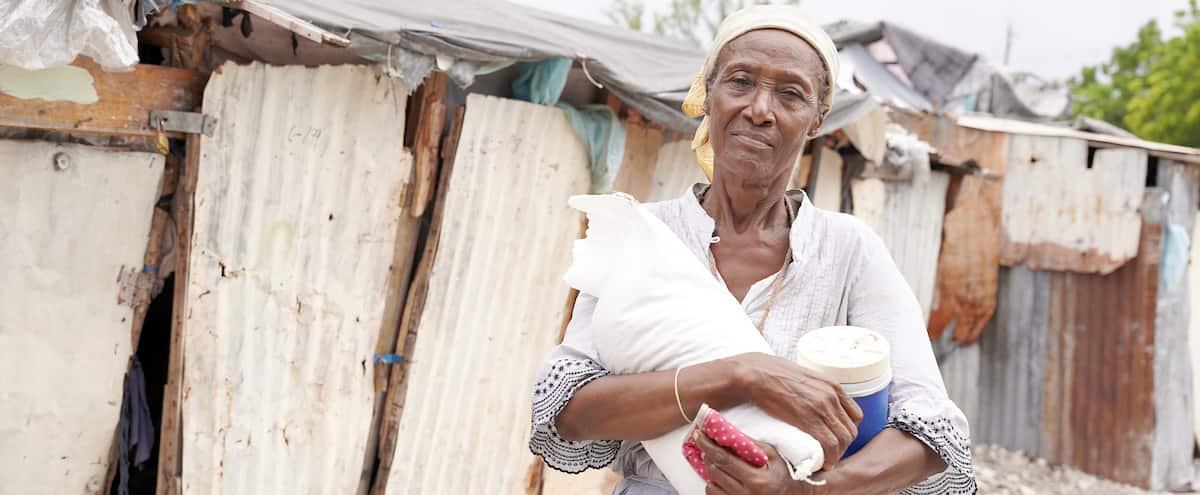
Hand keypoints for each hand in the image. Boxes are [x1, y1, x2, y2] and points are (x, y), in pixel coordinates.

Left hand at [696, 430, 824, 494]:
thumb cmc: (785, 473)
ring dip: (710, 472)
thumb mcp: (773, 455)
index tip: (698, 434)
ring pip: (711, 487)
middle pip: (714, 473)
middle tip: (707, 445)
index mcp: (757, 480)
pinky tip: (723, 478)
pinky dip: (714, 485)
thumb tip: (726, 430)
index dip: (707, 445)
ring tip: (718, 464)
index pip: (723, 460)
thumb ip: (750, 444)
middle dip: (707, 456)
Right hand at [730, 352, 862, 467]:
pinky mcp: (810, 419)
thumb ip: (813, 388)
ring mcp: (823, 407)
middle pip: (851, 429)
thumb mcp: (801, 376)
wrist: (755, 373)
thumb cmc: (771, 373)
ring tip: (825, 460)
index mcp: (831, 385)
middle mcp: (832, 395)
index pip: (855, 414)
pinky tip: (824, 463)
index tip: (836, 438)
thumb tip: (810, 400)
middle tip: (830, 454)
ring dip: (837, 454)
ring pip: (844, 439)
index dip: (847, 430)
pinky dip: (831, 457)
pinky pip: (831, 444)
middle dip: (844, 445)